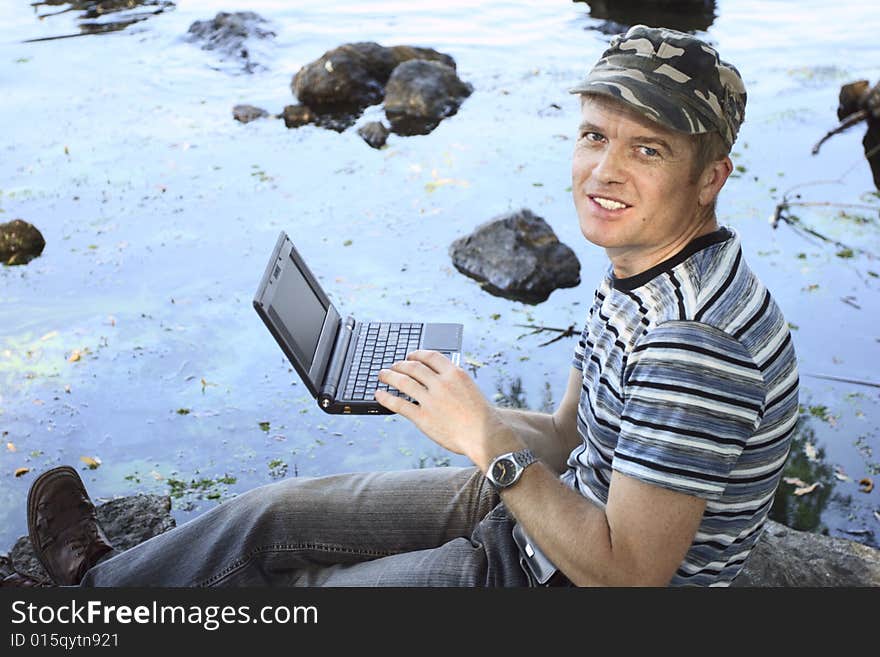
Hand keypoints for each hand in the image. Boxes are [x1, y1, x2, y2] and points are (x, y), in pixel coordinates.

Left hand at [374, 350, 518, 467]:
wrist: (485, 435)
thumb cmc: (481, 416)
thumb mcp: (470, 388)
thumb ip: (453, 381)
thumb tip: (438, 378)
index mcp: (455, 374)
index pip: (431, 356)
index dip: (417, 354)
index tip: (410, 356)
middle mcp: (441, 384)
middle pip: (414, 367)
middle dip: (400, 364)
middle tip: (394, 366)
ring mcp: (431, 400)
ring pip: (403, 382)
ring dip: (389, 376)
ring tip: (382, 375)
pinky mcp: (423, 417)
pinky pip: (399, 404)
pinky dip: (386, 398)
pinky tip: (379, 395)